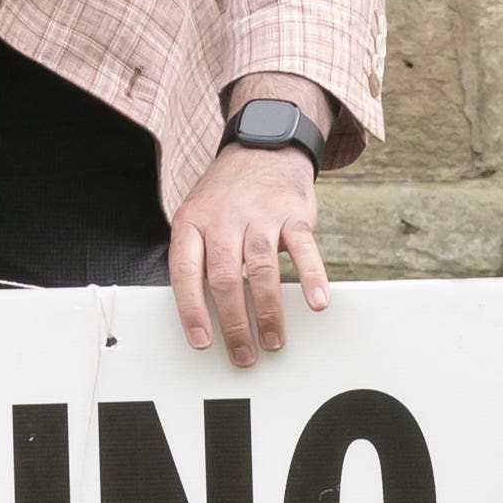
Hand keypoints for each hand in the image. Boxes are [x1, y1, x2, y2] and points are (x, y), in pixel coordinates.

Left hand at [168, 114, 329, 369]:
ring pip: (261, 269)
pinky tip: (317, 302)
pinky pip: (302, 248)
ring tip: (273, 341)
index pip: (185, 271)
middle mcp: (223, 217)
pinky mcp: (293, 213)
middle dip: (234, 323)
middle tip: (243, 354)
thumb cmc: (227, 195)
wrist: (263, 148)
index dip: (192, 310)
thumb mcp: (198, 216)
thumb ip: (198, 257)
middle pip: (224, 277)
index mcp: (191, 221)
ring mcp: (259, 214)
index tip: (202, 341)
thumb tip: (203, 314)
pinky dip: (312, 277)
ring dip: (268, 312)